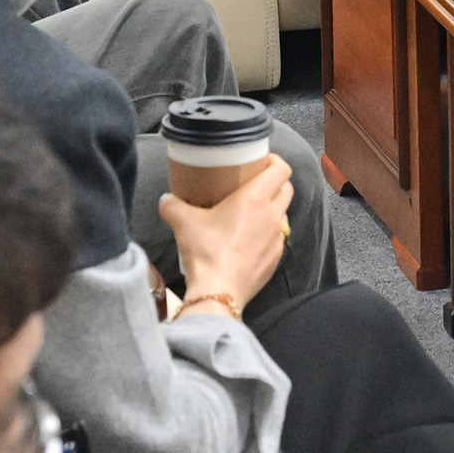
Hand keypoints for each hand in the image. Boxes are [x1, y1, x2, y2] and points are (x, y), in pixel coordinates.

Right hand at [160, 155, 292, 313]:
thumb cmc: (206, 252)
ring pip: (283, 213)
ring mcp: (277, 238)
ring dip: (273, 208)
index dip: (274, 161)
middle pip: (286, 188)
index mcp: (255, 199)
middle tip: (254, 182)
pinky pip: (278, 237)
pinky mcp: (276, 258)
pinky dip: (268, 232)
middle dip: (275, 182)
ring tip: (252, 210)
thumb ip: (172, 204)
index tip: (261, 161)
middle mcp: (272, 215)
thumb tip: (167, 199)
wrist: (218, 291)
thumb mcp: (182, 222)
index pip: (281, 169)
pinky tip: (250, 238)